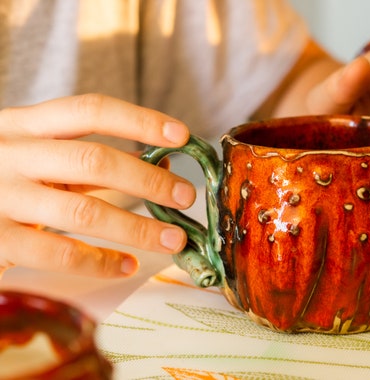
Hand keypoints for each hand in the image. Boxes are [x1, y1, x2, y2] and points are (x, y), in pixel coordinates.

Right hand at [0, 94, 194, 277]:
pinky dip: (100, 261)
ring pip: (82, 212)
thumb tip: (156, 164)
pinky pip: (58, 253)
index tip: (183, 136)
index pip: (89, 110)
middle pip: (93, 160)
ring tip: (173, 237)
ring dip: (137, 226)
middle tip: (185, 195)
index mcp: (24, 126)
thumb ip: (84, 161)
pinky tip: (126, 265)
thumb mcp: (34, 156)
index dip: (140, 120)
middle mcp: (10, 154)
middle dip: (148, 180)